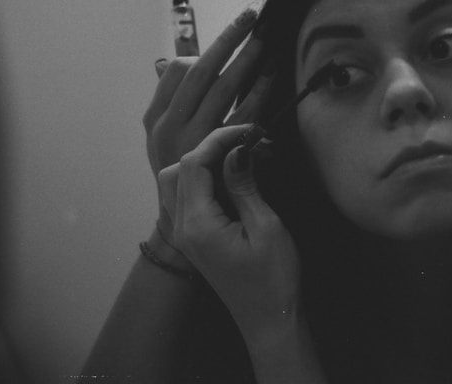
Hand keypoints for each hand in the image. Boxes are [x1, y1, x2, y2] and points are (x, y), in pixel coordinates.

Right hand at [143, 9, 273, 234]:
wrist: (184, 240)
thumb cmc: (179, 185)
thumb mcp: (165, 143)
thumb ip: (173, 104)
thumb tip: (172, 61)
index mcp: (156, 124)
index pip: (176, 73)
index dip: (200, 46)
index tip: (226, 30)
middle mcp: (171, 133)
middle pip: (201, 75)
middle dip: (227, 43)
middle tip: (250, 19)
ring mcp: (196, 146)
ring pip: (224, 91)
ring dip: (247, 62)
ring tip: (266, 40)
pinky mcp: (224, 160)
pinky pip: (245, 118)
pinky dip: (260, 93)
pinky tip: (274, 76)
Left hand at [159, 125, 300, 346]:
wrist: (269, 321)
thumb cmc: (274, 279)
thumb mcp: (266, 227)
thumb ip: (244, 185)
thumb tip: (236, 150)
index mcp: (197, 225)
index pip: (193, 163)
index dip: (219, 139)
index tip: (250, 130)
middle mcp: (182, 228)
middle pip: (179, 169)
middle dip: (210, 148)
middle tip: (247, 142)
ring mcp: (185, 235)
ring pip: (177, 182)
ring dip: (203, 163)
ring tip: (239, 158)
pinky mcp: (194, 239)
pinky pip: (186, 198)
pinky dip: (203, 180)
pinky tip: (231, 178)